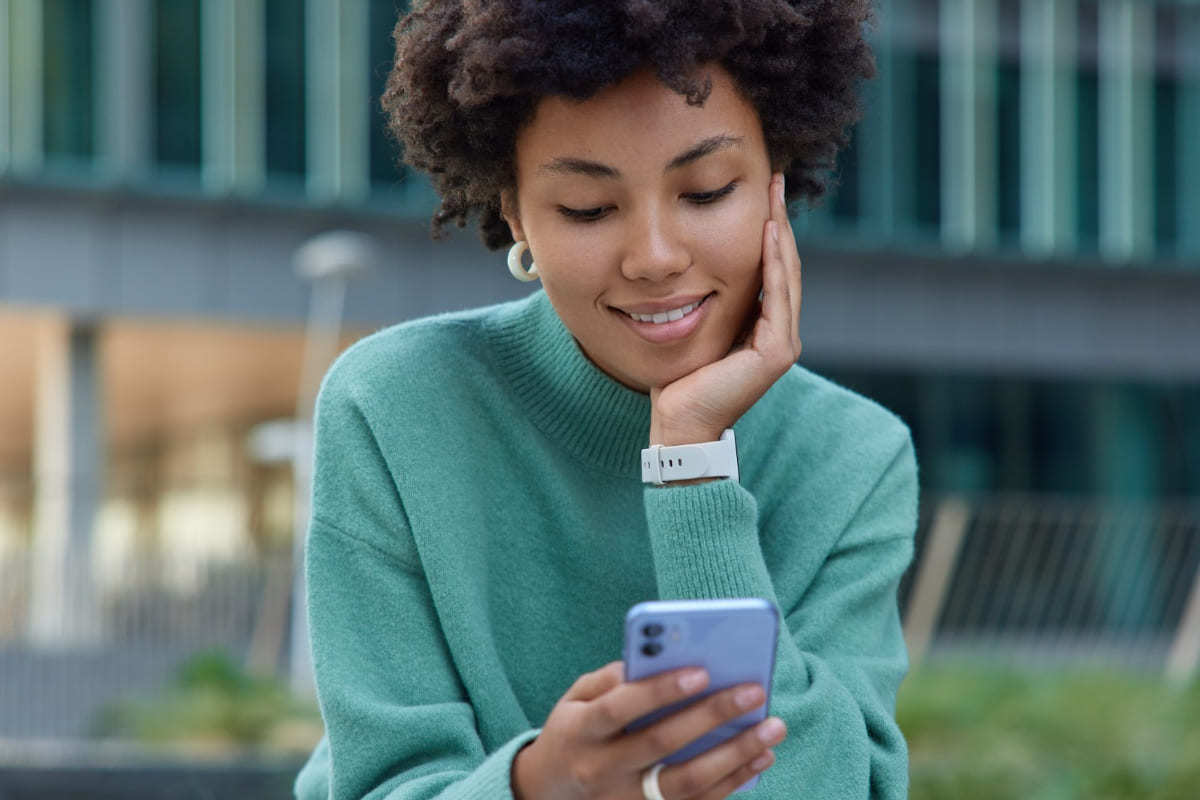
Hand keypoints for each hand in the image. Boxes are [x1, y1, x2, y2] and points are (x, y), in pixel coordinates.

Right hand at [512, 661, 785, 799]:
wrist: (549, 793)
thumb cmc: (574, 731)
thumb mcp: (575, 699)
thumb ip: (610, 679)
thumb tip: (656, 658)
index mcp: (582, 731)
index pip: (620, 708)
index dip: (660, 691)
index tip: (702, 671)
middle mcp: (602, 770)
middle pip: (661, 744)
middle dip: (711, 716)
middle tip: (754, 691)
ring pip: (687, 783)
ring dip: (735, 755)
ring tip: (772, 727)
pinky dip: (733, 781)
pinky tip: (761, 757)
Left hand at [648, 173, 802, 447]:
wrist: (680, 423)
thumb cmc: (681, 381)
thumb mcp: (698, 328)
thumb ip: (710, 303)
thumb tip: (697, 267)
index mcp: (764, 327)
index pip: (772, 268)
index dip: (770, 229)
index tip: (763, 192)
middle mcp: (780, 333)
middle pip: (784, 264)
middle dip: (780, 220)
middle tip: (775, 179)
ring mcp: (783, 343)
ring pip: (785, 275)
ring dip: (781, 232)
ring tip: (774, 195)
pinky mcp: (776, 353)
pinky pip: (777, 297)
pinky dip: (773, 263)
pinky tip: (768, 232)